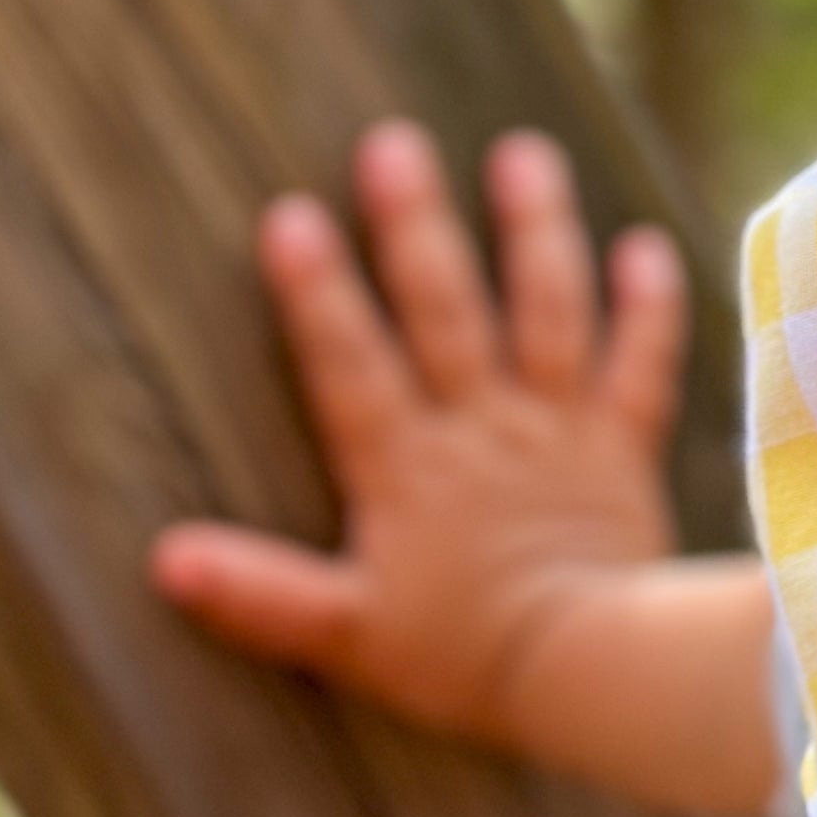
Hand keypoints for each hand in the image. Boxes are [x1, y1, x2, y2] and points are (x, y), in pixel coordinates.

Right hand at [151, 119, 687, 751]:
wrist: (585, 673)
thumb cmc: (458, 660)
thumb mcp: (345, 636)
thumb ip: (260, 592)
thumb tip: (166, 554)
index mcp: (407, 468)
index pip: (350, 365)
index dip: (318, 293)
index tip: (290, 214)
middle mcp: (482, 426)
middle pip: (445, 311)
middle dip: (415, 225)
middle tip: (393, 143)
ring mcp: (558, 424)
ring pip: (547, 309)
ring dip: (536, 230)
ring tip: (522, 152)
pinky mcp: (623, 440)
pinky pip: (642, 362)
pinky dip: (650, 305)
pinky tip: (643, 242)